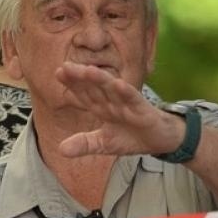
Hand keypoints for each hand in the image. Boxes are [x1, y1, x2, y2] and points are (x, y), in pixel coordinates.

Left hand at [52, 63, 182, 159]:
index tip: (58, 74)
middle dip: (80, 77)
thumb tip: (60, 150)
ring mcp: (127, 103)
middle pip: (94, 87)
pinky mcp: (142, 109)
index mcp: (102, 107)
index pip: (84, 94)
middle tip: (64, 67)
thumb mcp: (103, 144)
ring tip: (86, 70)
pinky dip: (125, 92)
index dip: (72, 84)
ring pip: (112, 89)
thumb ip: (84, 144)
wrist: (159, 140)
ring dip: (100, 79)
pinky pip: (133, 98)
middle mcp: (112, 101)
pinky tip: (117, 84)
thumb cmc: (131, 137)